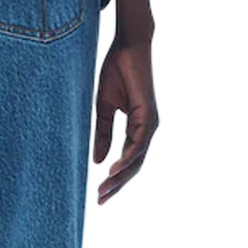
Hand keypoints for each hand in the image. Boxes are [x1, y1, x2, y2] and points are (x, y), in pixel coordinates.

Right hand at [93, 35, 156, 203]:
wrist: (128, 46)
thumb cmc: (117, 72)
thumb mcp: (104, 108)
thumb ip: (103, 133)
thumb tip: (98, 161)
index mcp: (138, 128)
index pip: (127, 160)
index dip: (114, 179)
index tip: (99, 194)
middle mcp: (147, 129)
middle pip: (134, 165)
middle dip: (117, 185)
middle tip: (101, 201)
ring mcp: (150, 123)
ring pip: (137, 159)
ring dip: (121, 177)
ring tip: (105, 190)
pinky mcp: (148, 114)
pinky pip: (139, 143)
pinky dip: (127, 158)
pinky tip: (114, 170)